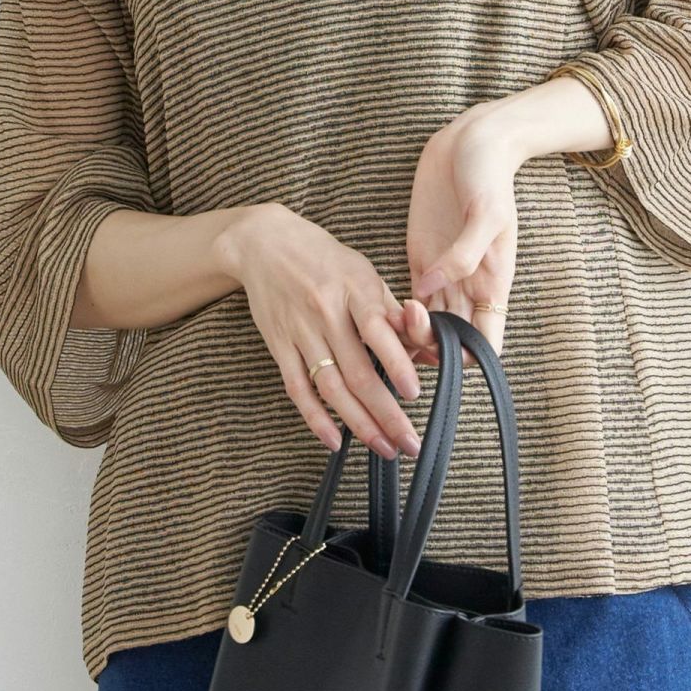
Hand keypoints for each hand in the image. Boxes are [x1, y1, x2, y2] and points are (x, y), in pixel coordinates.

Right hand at [230, 203, 423, 458]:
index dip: (396, 363)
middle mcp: (326, 312)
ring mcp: (300, 331)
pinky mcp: (279, 345)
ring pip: (331, 387)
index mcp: (354, 288)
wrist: (263, 242)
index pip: (377, 330)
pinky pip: (298, 388)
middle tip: (409, 443)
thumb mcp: (362, 270)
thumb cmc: (324, 257)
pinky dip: (315, 417)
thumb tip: (426, 345)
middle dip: (386, 412)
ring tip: (383, 447)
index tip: (414, 393)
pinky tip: (335, 441)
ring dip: (358, 423)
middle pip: (357, 371)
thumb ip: (391, 309)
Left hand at [390, 109, 520, 369]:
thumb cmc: (489, 174)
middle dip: (427, 346)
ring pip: (427, 326)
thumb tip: (429, 290)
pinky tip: (379, 303)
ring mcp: (443, 273)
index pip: (485, 343)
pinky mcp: (421, 257)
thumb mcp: (487, 213)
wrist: (473, 139)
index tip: (440, 342)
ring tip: (390, 314)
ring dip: (407, 334)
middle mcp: (469, 286)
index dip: (465, 356)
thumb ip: (462, 255)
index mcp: (493, 283)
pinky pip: (409, 298)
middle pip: (450, 342)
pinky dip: (395, 312)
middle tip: (407, 318)